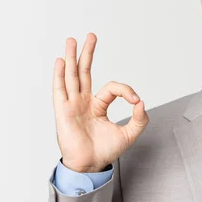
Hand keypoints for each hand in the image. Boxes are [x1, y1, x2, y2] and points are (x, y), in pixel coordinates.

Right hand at [53, 33, 148, 172]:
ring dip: (71, 57)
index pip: (112, 87)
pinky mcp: (63, 112)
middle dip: (87, 53)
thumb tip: (142, 102)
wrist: (91, 165)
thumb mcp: (130, 134)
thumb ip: (140, 119)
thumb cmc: (106, 151)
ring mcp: (72, 105)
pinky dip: (60, 75)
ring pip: (71, 76)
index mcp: (98, 105)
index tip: (135, 100)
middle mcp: (83, 102)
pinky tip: (60, 61)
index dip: (126, 90)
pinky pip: (60, 90)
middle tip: (90, 36)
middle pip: (84, 72)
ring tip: (72, 40)